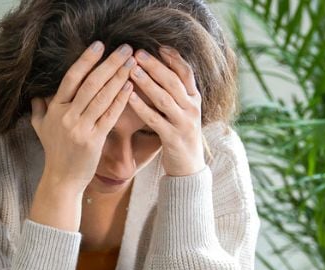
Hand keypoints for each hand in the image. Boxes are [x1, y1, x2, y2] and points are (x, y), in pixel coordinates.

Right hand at [31, 41, 136, 193]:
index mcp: (54, 109)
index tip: (100, 45)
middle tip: (125, 49)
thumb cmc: (54, 152)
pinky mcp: (94, 140)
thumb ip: (39, 109)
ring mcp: (80, 128)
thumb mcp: (40, 128)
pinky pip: (110, 115)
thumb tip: (36, 94)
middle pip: (91, 83)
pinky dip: (121, 100)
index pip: (71, 78)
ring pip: (102, 97)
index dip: (86, 60)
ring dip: (119, 78)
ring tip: (132, 64)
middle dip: (110, 63)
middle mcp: (66, 116)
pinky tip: (130, 87)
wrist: (61, 179)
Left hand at [128, 47, 205, 176]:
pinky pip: (155, 119)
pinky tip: (129, 97)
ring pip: (164, 98)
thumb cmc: (180, 135)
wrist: (189, 168)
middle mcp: (192, 108)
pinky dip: (141, 107)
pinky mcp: (173, 138)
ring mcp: (183, 123)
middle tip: (138, 53)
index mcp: (195, 99)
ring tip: (132, 70)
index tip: (158, 46)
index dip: (173, 58)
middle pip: (174, 81)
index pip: (187, 72)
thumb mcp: (183, 111)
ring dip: (147, 83)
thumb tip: (159, 69)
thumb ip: (175, 93)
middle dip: (155, 66)